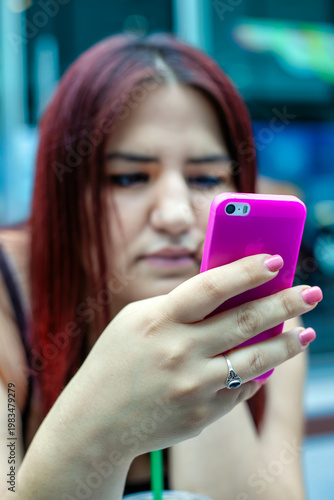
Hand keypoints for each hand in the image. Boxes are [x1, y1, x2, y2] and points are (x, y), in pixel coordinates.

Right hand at [71, 254, 320, 460]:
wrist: (95, 420)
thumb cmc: (116, 360)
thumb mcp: (139, 320)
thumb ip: (180, 307)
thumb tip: (229, 294)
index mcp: (159, 320)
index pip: (212, 286)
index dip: (247, 271)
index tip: (276, 260)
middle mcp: (179, 352)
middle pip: (244, 320)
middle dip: (284, 304)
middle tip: (310, 293)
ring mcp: (192, 386)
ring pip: (255, 359)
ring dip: (287, 344)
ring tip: (306, 333)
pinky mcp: (201, 415)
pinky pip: (240, 389)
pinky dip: (256, 374)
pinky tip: (268, 363)